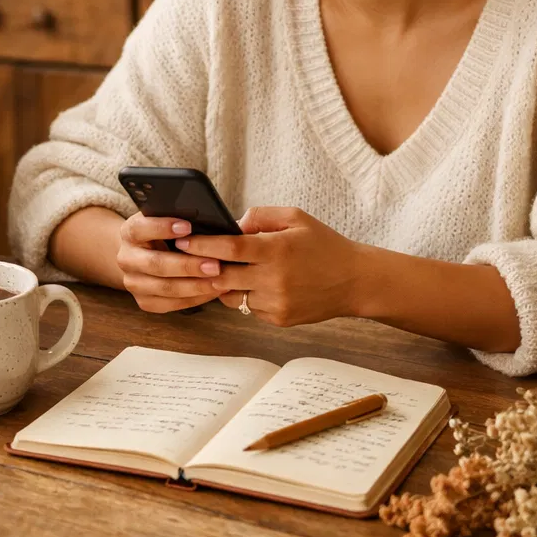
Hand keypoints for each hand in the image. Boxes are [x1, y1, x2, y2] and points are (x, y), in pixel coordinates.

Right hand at [116, 213, 222, 312]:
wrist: (143, 254)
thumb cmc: (164, 233)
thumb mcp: (165, 220)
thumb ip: (178, 218)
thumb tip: (205, 218)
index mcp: (130, 232)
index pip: (141, 228)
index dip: (163, 227)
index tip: (188, 226)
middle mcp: (127, 258)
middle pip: (156, 264)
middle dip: (188, 266)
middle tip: (216, 265)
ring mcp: (133, 282)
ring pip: (165, 288)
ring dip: (195, 286)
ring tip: (219, 281)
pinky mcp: (144, 301)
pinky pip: (171, 304)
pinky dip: (194, 298)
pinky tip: (212, 291)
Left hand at [175, 206, 366, 327]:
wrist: (355, 281)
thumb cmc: (323, 244)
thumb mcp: (295, 217)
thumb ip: (259, 216)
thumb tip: (230, 226)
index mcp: (276, 250)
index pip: (228, 247)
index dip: (201, 245)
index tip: (182, 241)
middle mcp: (274, 279)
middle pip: (221, 276)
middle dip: (202, 268)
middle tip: (187, 258)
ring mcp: (276, 303)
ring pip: (231, 295)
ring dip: (224, 283)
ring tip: (227, 269)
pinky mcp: (278, 320)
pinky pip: (248, 308)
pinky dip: (245, 295)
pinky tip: (255, 284)